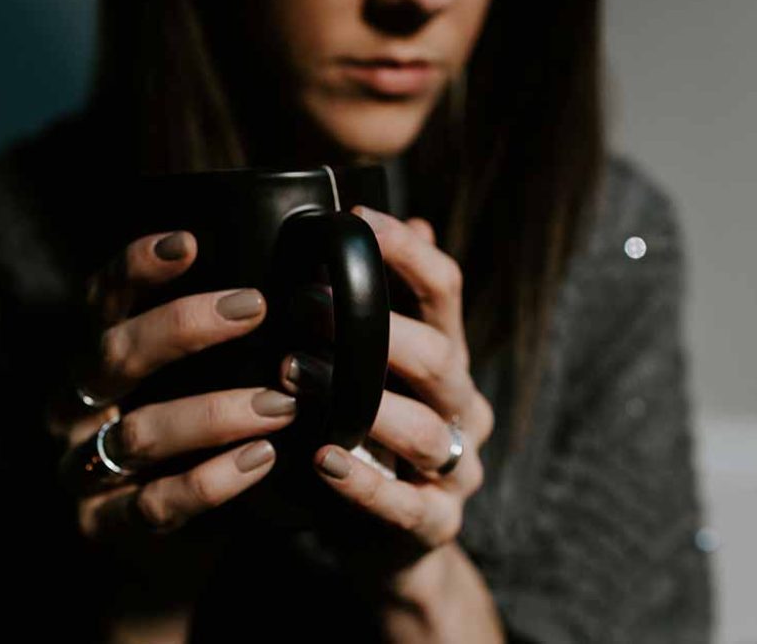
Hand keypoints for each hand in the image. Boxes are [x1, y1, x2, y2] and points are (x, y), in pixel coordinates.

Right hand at [45, 230, 296, 608]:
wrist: (155, 556)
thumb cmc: (190, 449)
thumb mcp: (200, 387)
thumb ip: (234, 342)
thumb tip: (314, 277)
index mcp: (99, 361)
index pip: (104, 299)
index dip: (137, 265)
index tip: (190, 241)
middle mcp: (78, 407)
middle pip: (114, 353)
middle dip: (185, 325)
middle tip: (255, 308)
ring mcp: (83, 469)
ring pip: (140, 431)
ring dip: (216, 412)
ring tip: (282, 404)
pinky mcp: (108, 526)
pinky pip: (157, 502)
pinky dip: (213, 480)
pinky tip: (261, 461)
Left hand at [285, 206, 494, 593]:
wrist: (394, 540)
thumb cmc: (374, 436)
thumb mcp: (378, 370)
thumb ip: (383, 305)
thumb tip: (402, 220)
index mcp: (445, 358)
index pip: (445, 290)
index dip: (407, 250)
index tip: (356, 218)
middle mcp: (460, 406)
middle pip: (440, 356)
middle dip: (376, 330)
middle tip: (306, 306)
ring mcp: (456, 468)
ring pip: (425, 431)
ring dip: (363, 404)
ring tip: (296, 379)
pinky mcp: (435, 521)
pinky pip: (407, 504)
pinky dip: (366, 484)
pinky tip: (324, 460)